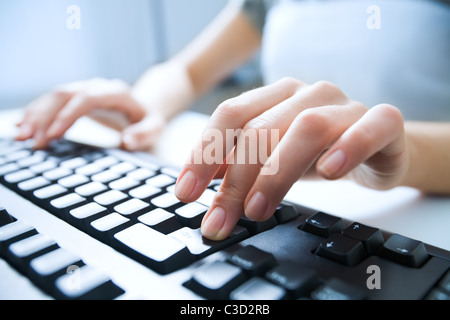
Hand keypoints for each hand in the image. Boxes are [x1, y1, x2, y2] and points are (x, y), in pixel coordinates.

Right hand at [16, 78, 165, 149]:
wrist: (144, 105)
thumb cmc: (149, 119)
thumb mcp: (155, 128)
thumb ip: (144, 134)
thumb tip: (126, 140)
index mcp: (116, 93)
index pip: (87, 98)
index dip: (68, 115)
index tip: (53, 135)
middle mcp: (97, 87)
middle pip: (65, 95)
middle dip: (45, 117)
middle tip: (31, 141)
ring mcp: (85, 90)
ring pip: (54, 97)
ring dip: (36, 115)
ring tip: (21, 136)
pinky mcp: (76, 97)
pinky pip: (53, 101)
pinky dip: (37, 113)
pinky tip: (23, 125)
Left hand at [175, 78, 408, 240]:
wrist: (378, 148)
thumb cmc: (318, 152)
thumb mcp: (271, 158)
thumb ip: (235, 163)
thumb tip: (193, 180)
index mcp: (276, 97)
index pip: (231, 114)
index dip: (204, 152)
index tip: (186, 192)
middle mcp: (308, 94)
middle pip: (263, 127)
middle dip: (235, 178)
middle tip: (219, 219)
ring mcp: (346, 105)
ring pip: (308, 127)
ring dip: (277, 171)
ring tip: (257, 209)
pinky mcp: (383, 122)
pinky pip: (370, 126)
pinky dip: (349, 147)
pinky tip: (329, 173)